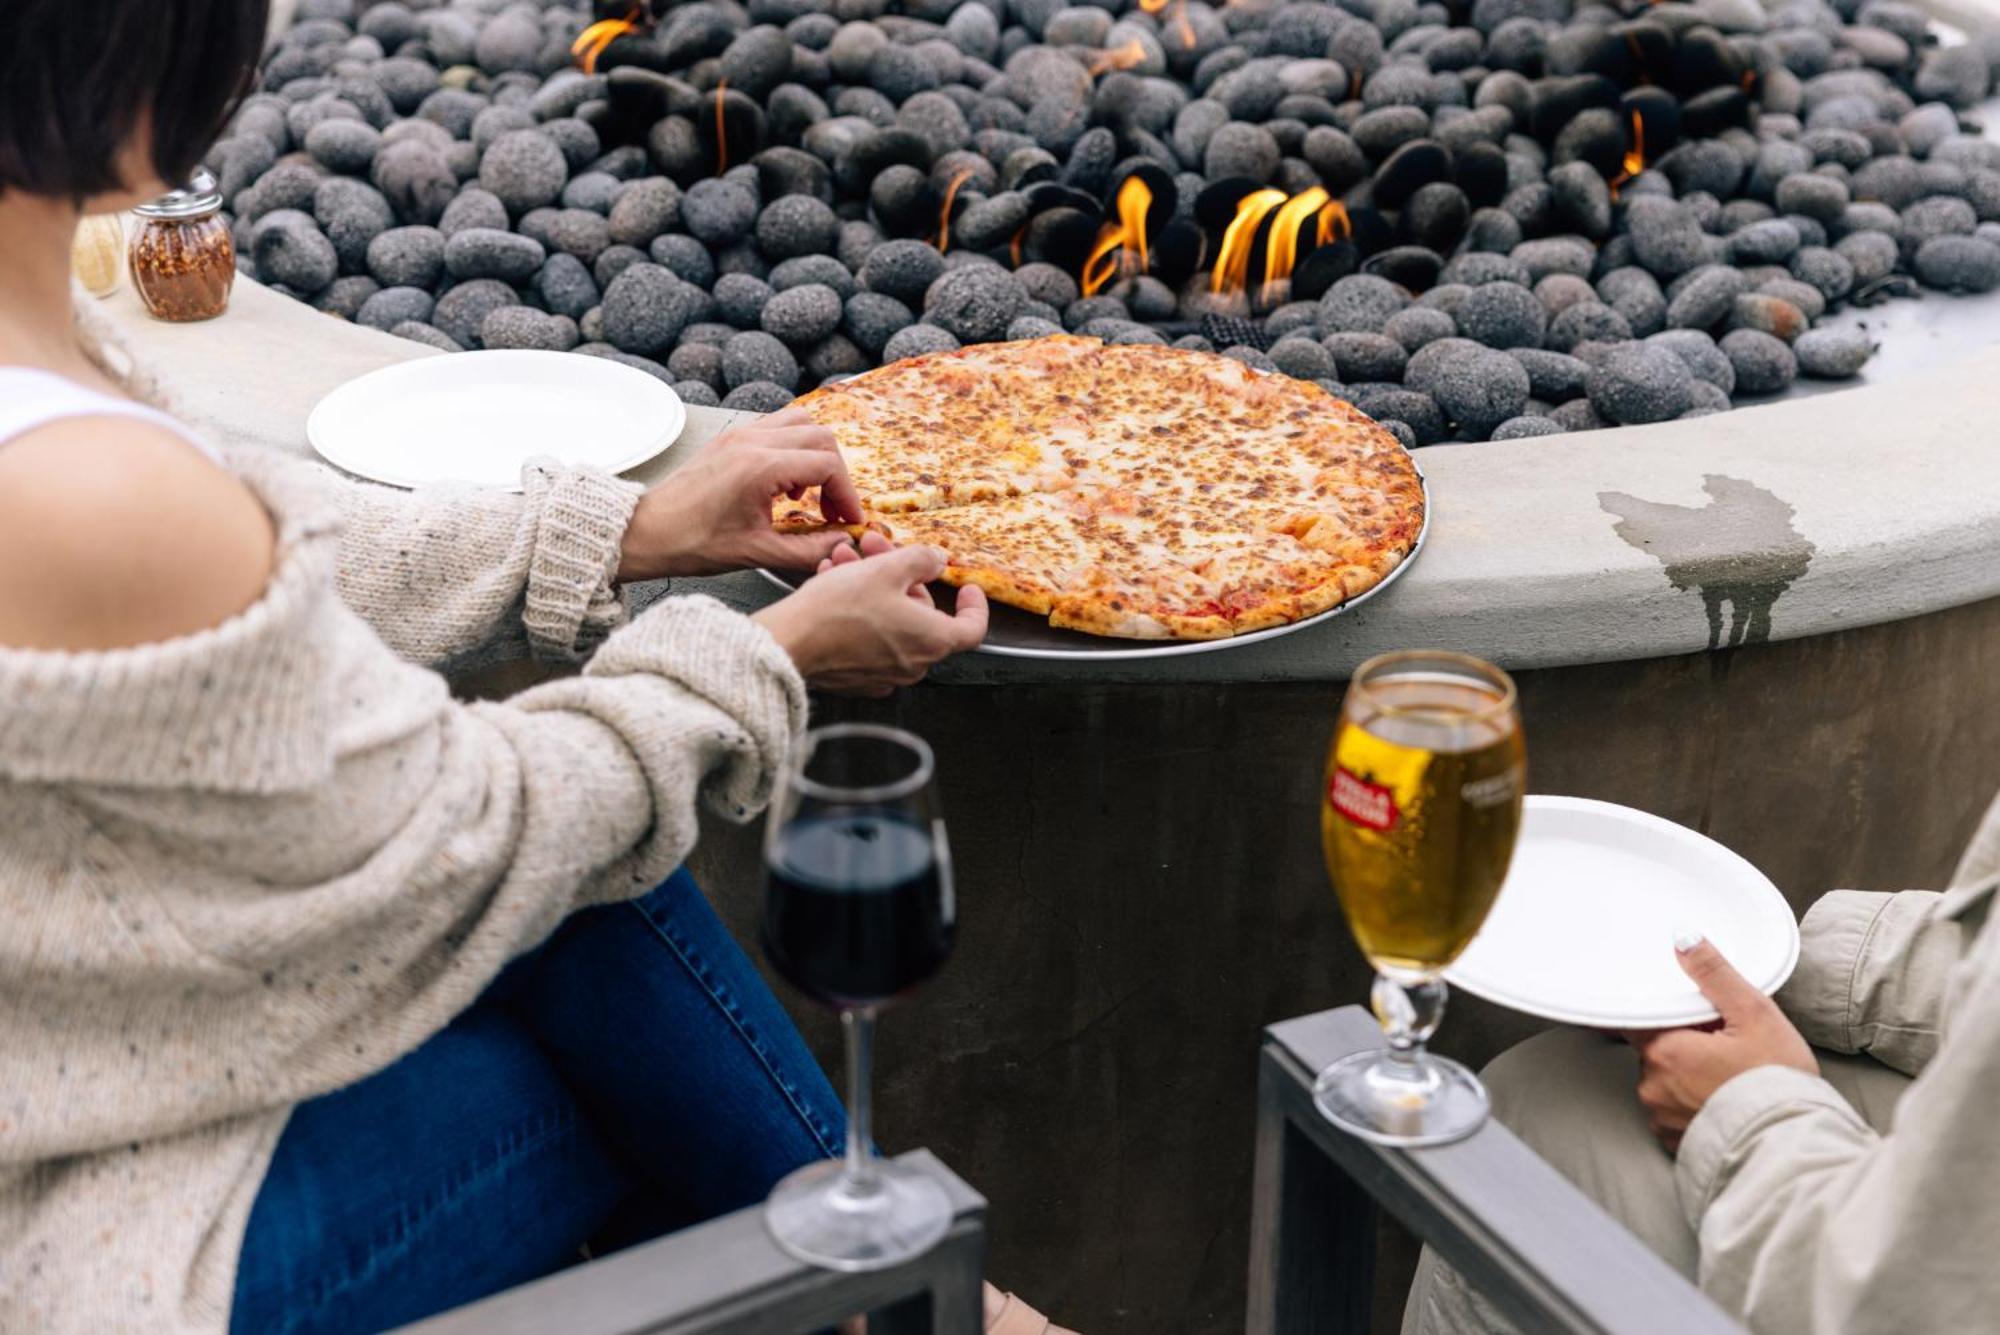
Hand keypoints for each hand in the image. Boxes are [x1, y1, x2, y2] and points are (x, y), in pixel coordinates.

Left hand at [616, 408, 862, 580]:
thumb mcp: (757, 553)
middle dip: (837, 474)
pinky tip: (785, 482)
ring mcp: (740, 434)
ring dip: (816, 454)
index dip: (848, 495)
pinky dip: (794, 447)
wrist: (649, 530)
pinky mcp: (731, 437)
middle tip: (834, 509)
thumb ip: (808, 550)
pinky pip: (777, 426)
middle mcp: (752, 441)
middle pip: (821, 437)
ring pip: (801, 422)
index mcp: (760, 468)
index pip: (828, 466)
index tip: (849, 520)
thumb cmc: (693, 542)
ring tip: (809, 493)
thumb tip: (843, 545)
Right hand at [753, 538, 988, 693]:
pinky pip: (869, 638)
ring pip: (890, 621)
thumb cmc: (839, 611)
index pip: (972, 628)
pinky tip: (834, 583)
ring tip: (844, 559)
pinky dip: (858, 611)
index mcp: (933, 640)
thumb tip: (937, 560)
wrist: (791, 643)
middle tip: (877, 550)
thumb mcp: (887, 569)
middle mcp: (914, 664)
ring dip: (872, 586)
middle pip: (922, 614)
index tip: (965, 587)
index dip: (973, 605)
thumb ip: (921, 560)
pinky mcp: (858, 677)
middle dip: (900, 576)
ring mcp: (885, 673)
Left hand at [1624, 933, 1818, 1153]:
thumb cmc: (1777, 1081)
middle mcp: (1652, 1087)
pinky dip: (1692, 1104)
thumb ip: (1714, 975)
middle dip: (1683, 1043)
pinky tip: (1722, 1100)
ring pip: (1664, 1082)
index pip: (1640, 1019)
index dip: (1666, 1012)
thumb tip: (1683, 940)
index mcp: (1663, 1052)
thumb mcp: (1753, 1014)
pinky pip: (1673, 1113)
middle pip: (1656, 1049)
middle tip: (1723, 1044)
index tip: (1688, 1015)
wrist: (1796, 1144)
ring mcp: (1661, 1119)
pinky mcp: (1675, 1143)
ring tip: (1727, 1075)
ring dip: (1686, 1075)